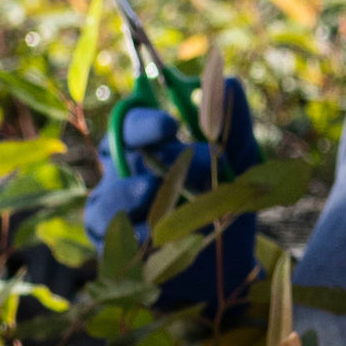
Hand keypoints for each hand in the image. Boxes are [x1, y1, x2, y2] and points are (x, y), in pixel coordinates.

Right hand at [80, 78, 265, 309]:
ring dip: (126, 192)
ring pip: (105, 196)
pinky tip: (147, 234)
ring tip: (150, 191)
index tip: (172, 124)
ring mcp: (115, 212)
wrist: (230, 264)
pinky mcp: (113, 249)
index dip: (146, 119)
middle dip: (137, 143)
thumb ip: (234, 124)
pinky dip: (128, 236)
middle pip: (113, 148)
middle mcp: (124, 172)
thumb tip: (229, 82)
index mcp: (149, 146)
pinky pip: (110, 241)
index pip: (134, 120)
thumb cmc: (228, 201)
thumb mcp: (241, 161)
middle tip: (165, 149)